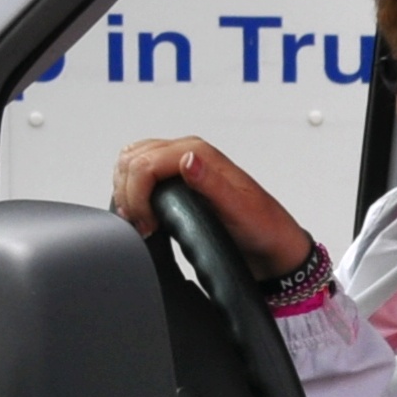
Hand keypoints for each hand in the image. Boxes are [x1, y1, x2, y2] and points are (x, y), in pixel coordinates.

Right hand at [107, 137, 312, 279]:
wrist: (271, 243)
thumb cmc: (262, 227)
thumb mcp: (239, 209)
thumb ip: (212, 184)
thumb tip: (188, 160)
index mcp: (201, 153)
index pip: (144, 163)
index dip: (136, 195)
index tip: (147, 223)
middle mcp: (188, 153)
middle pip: (131, 160)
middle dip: (127, 194)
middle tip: (142, 225)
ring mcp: (178, 165)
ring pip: (129, 164)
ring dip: (125, 193)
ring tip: (142, 222)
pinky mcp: (172, 180)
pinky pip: (136, 175)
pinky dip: (129, 193)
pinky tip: (142, 214)